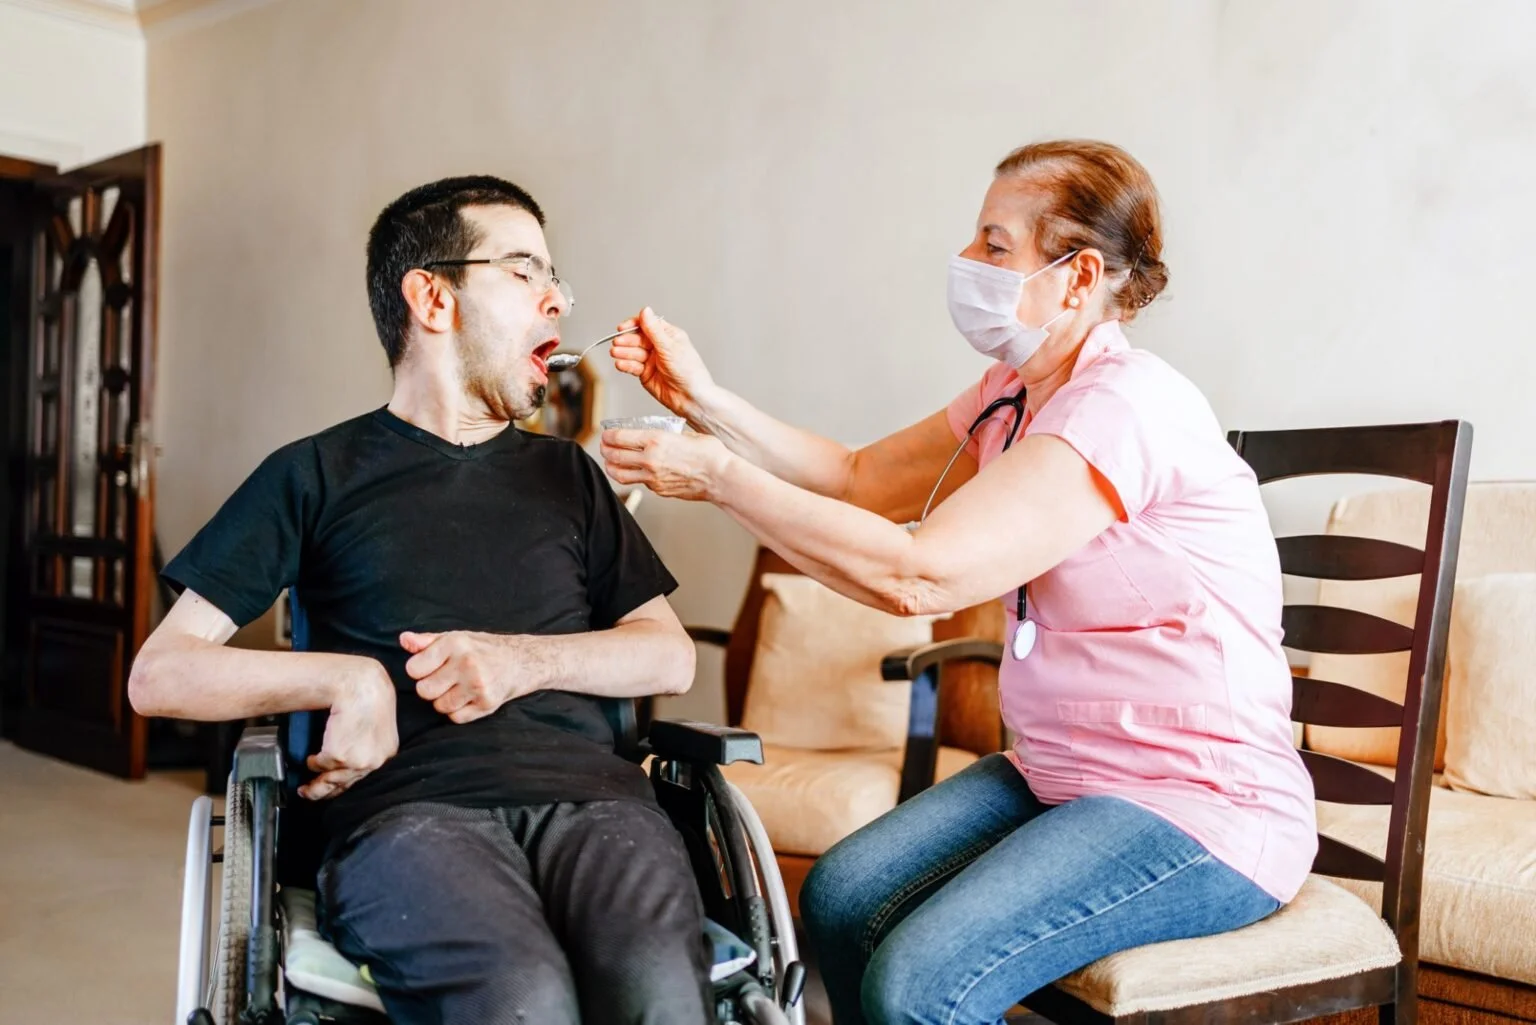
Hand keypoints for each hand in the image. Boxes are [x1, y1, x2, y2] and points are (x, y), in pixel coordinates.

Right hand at [300, 663, 397, 799]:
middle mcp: (374, 761)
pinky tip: (310, 759)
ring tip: (305, 787)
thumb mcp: (375, 722)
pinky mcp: (339, 756)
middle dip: (325, 791)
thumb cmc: (367, 695)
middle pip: (346, 784)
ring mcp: (357, 761)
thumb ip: (367, 741)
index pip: (363, 775)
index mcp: (386, 752)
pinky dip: (313, 762)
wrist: (360, 684)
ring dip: (315, 784)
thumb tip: (352, 751)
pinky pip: (320, 765)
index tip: (332, 787)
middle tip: (310, 793)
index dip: (344, 783)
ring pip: (331, 779)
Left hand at [401, 631, 540, 722]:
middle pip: (424, 690)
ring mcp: (478, 685)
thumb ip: (426, 641)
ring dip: (445, 700)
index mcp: (455, 643)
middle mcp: (467, 663)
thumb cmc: (482, 649)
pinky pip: (455, 717)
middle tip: (446, 679)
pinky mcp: (487, 704)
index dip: (420, 670)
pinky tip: (469, 697)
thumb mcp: (455, 638)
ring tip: (459, 688)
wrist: (521, 661)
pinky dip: (459, 711)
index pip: (414, 669)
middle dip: (431, 687)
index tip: (431, 667)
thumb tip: (403, 640)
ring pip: (439, 706)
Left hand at [600, 428, 733, 501]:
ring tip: (611, 462)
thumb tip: (656, 436)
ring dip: (611, 467)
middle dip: (605, 450)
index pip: (618, 437)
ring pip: (619, 474)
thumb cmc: (710, 454)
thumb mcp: (685, 433)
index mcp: (655, 439)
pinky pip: (639, 483)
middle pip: (613, 455)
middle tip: (605, 447)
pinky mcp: (658, 489)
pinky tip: (636, 472)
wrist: (720, 477)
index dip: (608, 435)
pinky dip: (633, 476)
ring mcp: (652, 477)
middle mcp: (649, 459)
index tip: (607, 434)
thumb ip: (666, 435)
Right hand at [609, 307, 716, 420]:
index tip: (623, 328)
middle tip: (618, 343)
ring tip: (616, 353)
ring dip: (624, 352)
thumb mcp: (670, 348)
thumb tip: (645, 310)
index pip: (647, 324)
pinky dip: (626, 365)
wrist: (691, 398)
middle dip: (626, 341)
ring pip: (633, 353)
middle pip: (637, 339)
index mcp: (668, 335)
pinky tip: (620, 364)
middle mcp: (659, 347)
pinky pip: (632, 366)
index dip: (634, 325)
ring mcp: (651, 360)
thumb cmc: (690, 372)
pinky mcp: (645, 374)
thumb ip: (654, 330)